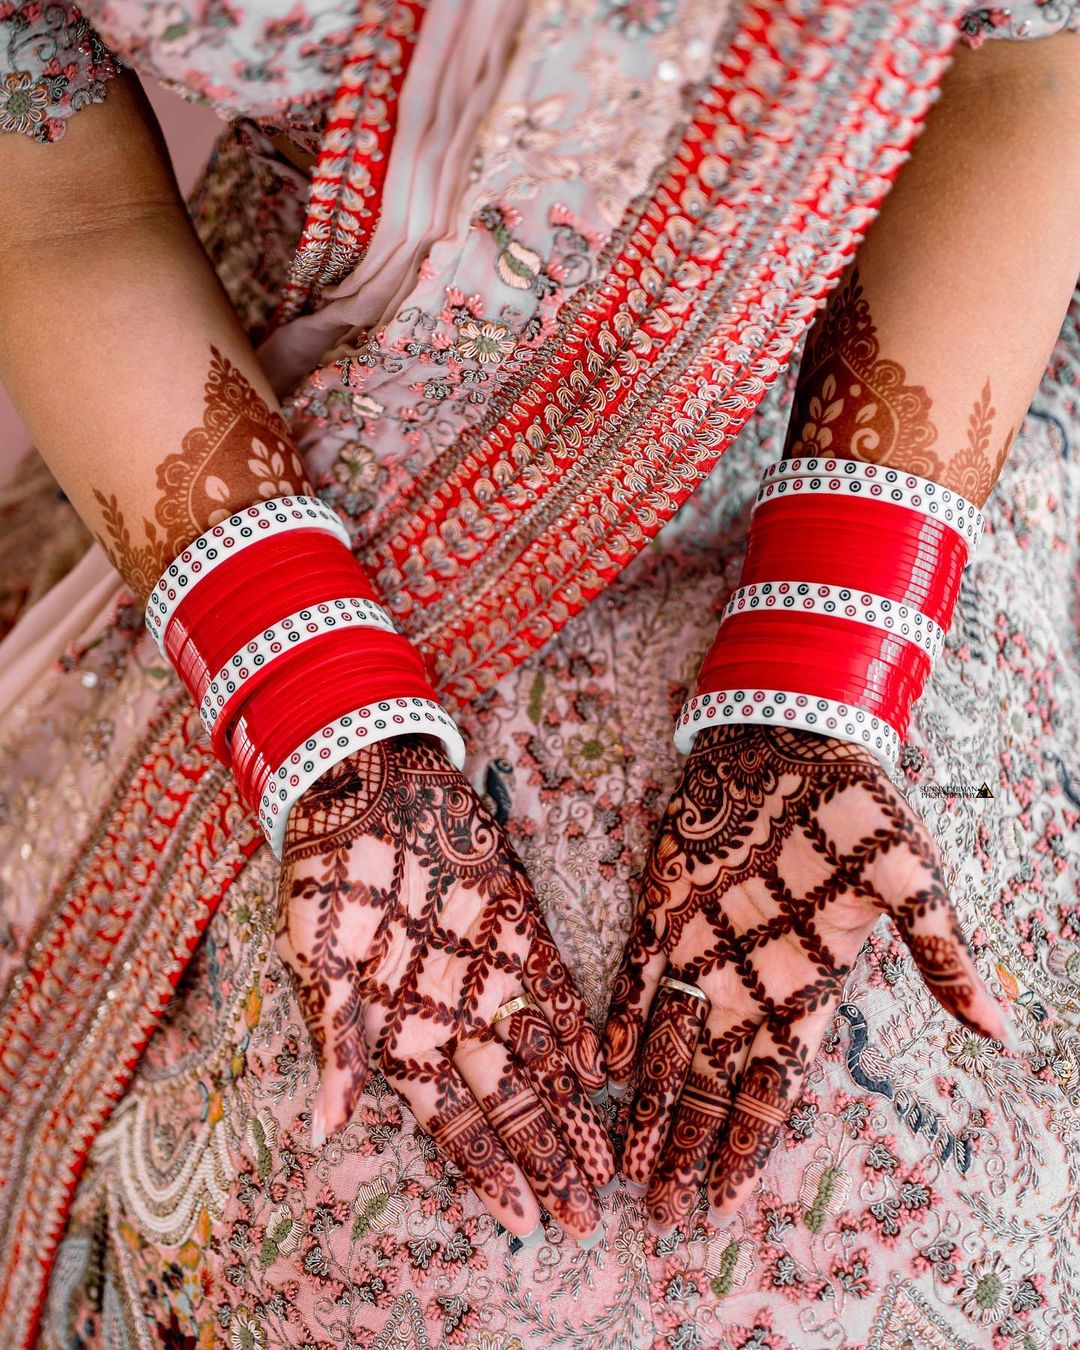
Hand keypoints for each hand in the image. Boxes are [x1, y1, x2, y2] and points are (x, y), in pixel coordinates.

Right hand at [275, 736, 613, 1240]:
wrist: (363, 783)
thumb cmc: (327, 874)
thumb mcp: (316, 960)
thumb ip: (337, 1041)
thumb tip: (326, 1128)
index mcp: (399, 1031)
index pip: (451, 1120)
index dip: (488, 1169)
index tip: (525, 1222)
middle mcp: (451, 1013)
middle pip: (507, 1101)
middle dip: (545, 1157)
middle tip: (587, 1215)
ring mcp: (489, 971)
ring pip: (541, 1057)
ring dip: (572, 1107)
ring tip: (608, 1160)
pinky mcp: (519, 924)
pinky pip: (557, 986)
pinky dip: (579, 1026)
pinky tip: (606, 1066)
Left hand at [602, 723, 1010, 1229]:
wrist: (800, 735)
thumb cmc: (861, 807)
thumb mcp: (911, 883)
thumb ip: (941, 956)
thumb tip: (1002, 1032)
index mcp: (808, 986)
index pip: (774, 1088)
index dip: (746, 1146)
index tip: (721, 1201)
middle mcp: (750, 980)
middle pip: (714, 1084)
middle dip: (688, 1145)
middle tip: (659, 1213)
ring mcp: (703, 945)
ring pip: (671, 1043)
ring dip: (650, 1101)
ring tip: (623, 1163)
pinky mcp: (663, 905)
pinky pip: (637, 973)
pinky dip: (622, 1016)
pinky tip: (604, 1064)